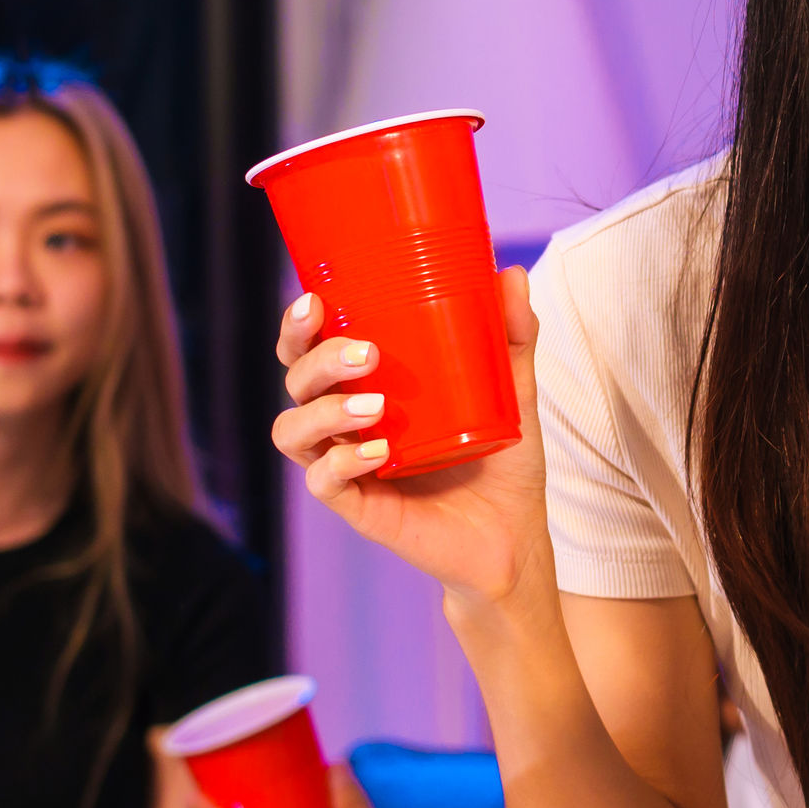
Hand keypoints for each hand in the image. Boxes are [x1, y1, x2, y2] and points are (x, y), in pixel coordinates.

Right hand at [271, 275, 550, 602]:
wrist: (515, 533)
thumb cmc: (503, 459)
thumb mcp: (512, 389)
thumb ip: (511, 336)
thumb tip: (511, 274)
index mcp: (367, 386)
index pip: (312, 349)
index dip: (298, 325)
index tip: (313, 300)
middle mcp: (347, 423)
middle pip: (295, 381)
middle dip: (314, 359)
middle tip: (364, 352)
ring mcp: (348, 465)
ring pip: (293, 430)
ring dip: (323, 410)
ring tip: (376, 405)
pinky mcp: (359, 506)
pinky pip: (324, 481)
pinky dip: (342, 462)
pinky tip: (378, 451)